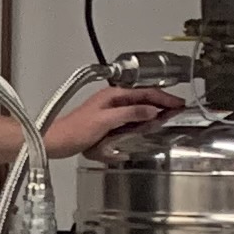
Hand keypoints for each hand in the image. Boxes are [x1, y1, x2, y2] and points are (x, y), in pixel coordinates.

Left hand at [48, 86, 186, 158]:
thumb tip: (150, 110)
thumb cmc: (73, 130)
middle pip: (143, 97)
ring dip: (153, 110)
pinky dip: (142, 119)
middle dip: (162, 102)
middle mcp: (111, 100)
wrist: (55, 141)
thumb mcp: (105, 121)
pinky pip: (130, 116)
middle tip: (178, 109)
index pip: (144, 92)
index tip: (178, 103)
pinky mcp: (106, 121)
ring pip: (137, 107)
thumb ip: (129, 114)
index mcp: (112, 96)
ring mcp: (109, 110)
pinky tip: (147, 126)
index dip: (163, 97)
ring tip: (168, 116)